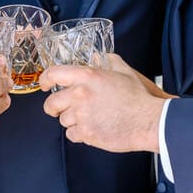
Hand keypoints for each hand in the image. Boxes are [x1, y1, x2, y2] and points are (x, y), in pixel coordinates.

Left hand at [40, 54, 168, 152]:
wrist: (149, 121)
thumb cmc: (138, 97)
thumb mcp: (124, 72)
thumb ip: (109, 61)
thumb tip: (100, 57)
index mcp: (87, 76)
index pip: (54, 74)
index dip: (44, 80)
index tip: (44, 85)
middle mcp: (80, 94)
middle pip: (51, 103)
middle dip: (53, 108)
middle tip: (59, 109)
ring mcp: (82, 115)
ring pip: (63, 121)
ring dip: (72, 121)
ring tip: (88, 119)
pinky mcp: (87, 133)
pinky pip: (72, 135)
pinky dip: (79, 134)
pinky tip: (92, 129)